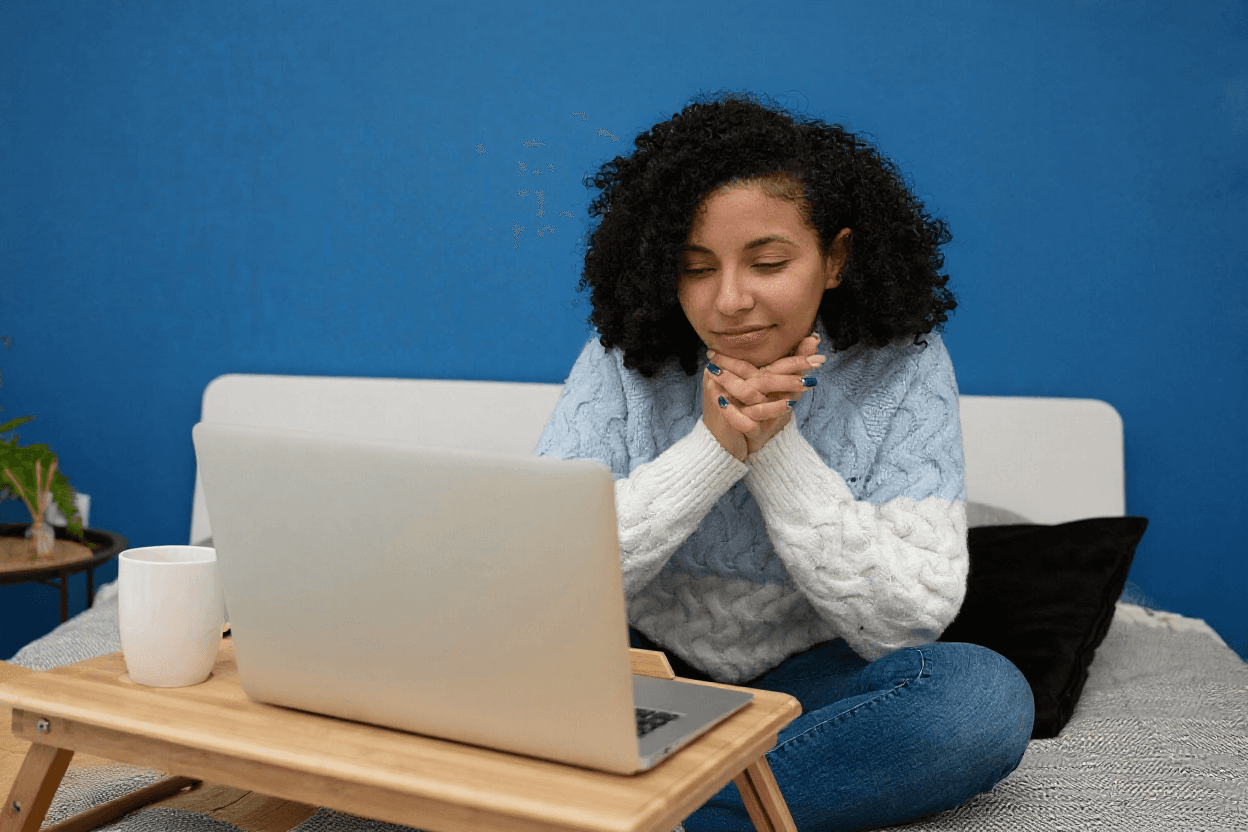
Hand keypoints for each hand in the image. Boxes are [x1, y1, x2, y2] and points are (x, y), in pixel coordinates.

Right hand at [702, 333, 825, 459]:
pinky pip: (751, 411)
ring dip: (784, 385)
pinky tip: (789, 406)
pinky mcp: (724, 413)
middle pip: (761, 371)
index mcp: (731, 367)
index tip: (815, 350)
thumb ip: (789, 368)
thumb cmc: (748, 416)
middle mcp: (723, 377)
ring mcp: (722, 394)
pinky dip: (771, 408)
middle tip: (816, 363)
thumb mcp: (771, 392)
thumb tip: (813, 339)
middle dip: (792, 366)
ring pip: (756, 387)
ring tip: (807, 384)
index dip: (791, 355)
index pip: (764, 359)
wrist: (723, 446)